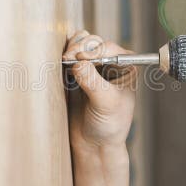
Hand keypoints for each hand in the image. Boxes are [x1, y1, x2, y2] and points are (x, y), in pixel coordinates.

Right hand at [63, 30, 136, 151]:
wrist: (94, 143)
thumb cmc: (109, 125)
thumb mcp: (106, 103)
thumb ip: (93, 82)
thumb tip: (78, 63)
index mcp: (125, 66)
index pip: (109, 48)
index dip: (93, 51)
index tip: (80, 59)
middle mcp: (110, 62)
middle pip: (93, 42)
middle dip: (79, 48)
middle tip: (67, 60)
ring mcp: (92, 66)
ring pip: (80, 44)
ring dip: (70, 48)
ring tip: (64, 62)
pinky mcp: (76, 72)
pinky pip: (69, 55)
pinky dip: (63, 55)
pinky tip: (60, 64)